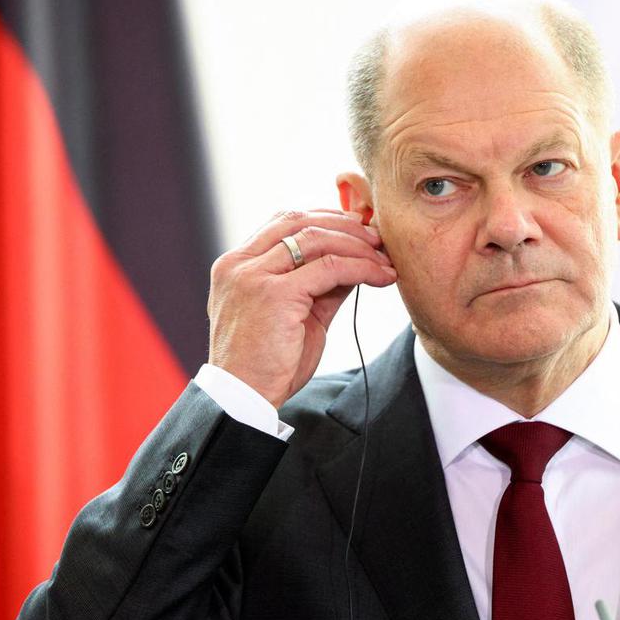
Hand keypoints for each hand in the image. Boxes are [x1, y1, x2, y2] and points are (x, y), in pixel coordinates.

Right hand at [207, 209, 396, 407]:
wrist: (244, 400)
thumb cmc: (266, 364)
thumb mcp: (293, 314)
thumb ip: (316, 285)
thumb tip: (354, 260)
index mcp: (235, 265)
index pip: (283, 222)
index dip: (324, 219)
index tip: (357, 229)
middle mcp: (239, 264)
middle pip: (299, 221)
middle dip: (344, 225)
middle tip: (377, 238)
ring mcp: (254, 277)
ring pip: (316, 239)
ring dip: (358, 245)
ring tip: (384, 259)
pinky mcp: (274, 295)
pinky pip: (330, 268)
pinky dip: (362, 267)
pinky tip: (382, 276)